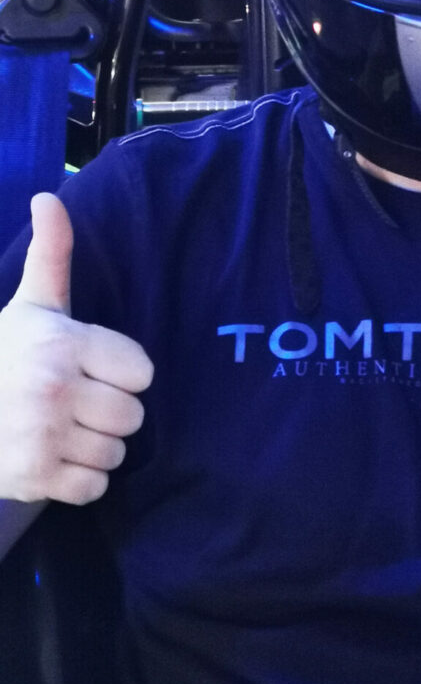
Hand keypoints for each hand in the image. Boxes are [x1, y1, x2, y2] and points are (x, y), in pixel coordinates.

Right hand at [0, 193, 152, 504]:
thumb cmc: (4, 354)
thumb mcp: (31, 303)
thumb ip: (52, 253)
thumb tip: (48, 197)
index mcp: (64, 344)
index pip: (142, 372)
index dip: (121, 373)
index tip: (92, 369)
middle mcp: (55, 390)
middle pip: (134, 415)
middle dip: (110, 411)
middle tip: (77, 402)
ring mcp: (44, 438)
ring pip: (117, 452)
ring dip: (96, 446)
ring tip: (63, 429)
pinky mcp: (35, 479)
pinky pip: (94, 486)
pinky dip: (80, 479)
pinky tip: (55, 458)